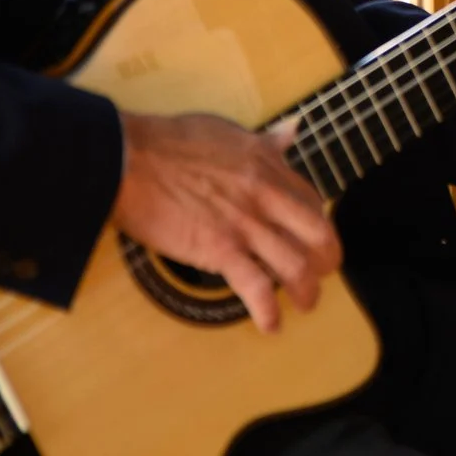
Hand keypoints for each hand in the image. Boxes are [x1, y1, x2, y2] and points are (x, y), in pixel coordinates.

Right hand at [113, 111, 338, 333]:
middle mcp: (264, 194)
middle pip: (317, 234)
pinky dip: (267, 311)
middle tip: (322, 273)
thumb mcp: (228, 131)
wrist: (128, 158)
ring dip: (306, 291)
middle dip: (327, 259)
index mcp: (266, 165)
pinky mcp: (219, 249)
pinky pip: (256, 286)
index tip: (314, 235)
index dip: (318, 222)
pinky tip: (271, 324)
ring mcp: (244, 223)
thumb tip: (291, 131)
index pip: (311, 199)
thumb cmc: (169, 142)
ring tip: (305, 303)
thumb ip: (264, 139)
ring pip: (296, 265)